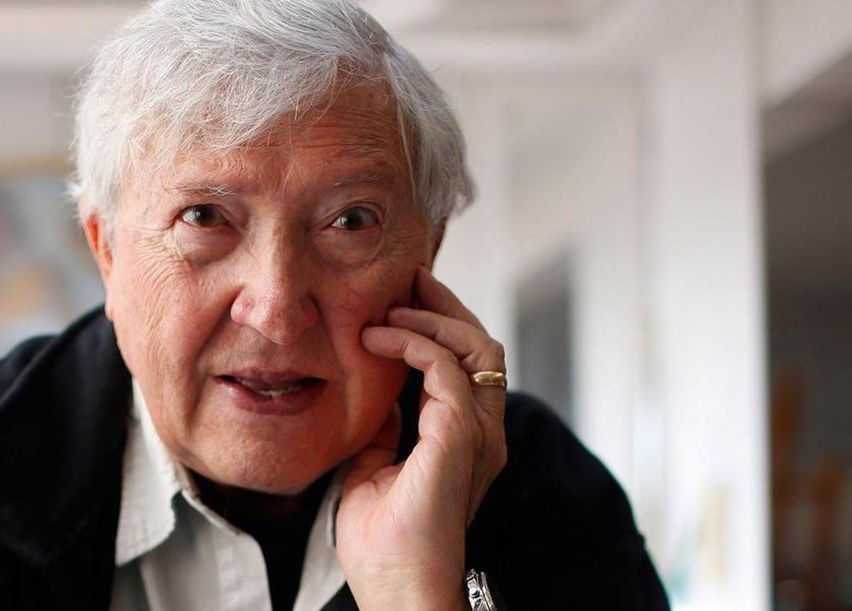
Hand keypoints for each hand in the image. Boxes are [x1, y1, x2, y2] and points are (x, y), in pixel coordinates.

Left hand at [336, 267, 507, 610]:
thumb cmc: (385, 545)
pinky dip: (412, 344)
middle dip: (445, 306)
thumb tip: (379, 395)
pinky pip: (444, 368)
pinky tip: (377, 340)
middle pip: (482, 346)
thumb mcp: (376, 469)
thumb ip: (387, 430)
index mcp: (467, 440)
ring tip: (390, 307)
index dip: (442, 325)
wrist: (395, 590)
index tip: (404, 300)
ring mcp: (477, 435)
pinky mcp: (458, 439)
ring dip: (431, 319)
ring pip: (476, 347)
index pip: (469, 365)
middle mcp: (483, 433)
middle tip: (407, 281)